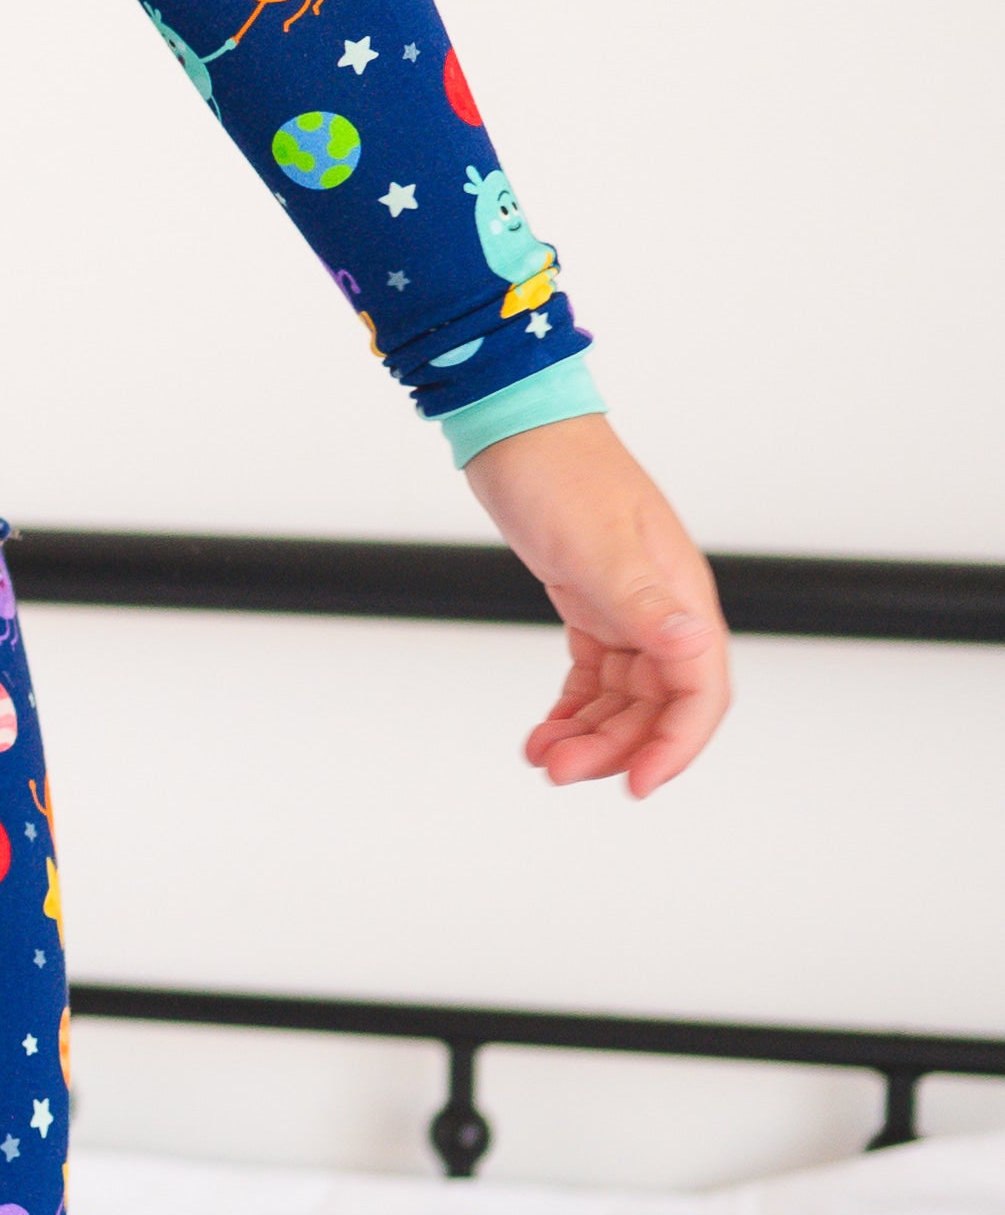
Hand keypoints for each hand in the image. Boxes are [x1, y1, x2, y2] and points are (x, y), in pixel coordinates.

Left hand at [458, 413, 729, 797]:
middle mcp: (662, 609)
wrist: (516, 429)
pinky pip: (595, 676)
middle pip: (657, 706)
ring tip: (543, 757)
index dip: (676, 746)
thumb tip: (689, 645)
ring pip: (624, 699)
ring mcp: (629, 609)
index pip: (699, 692)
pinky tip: (546, 731)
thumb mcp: (597, 543)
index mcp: (678, 597)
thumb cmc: (560, 471)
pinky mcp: (593, 606)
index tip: (638, 784)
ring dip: (590, 735)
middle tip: (560, 771)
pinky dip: (573, 710)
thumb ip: (642, 600)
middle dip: (615, 748)